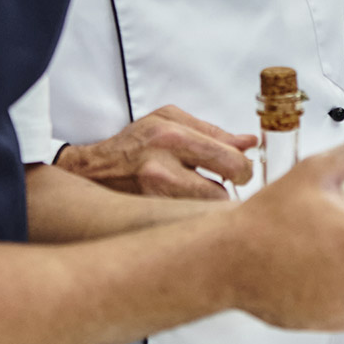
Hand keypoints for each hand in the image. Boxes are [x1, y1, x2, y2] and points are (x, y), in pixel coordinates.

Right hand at [57, 105, 255, 198]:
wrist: (94, 171)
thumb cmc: (134, 143)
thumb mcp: (170, 122)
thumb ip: (212, 132)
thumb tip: (249, 143)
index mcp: (172, 137)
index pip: (230, 160)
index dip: (244, 169)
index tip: (242, 170)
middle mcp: (162, 168)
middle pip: (221, 194)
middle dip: (231, 192)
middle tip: (228, 184)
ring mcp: (154, 197)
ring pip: (206, 213)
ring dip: (211, 205)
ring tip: (200, 193)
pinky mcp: (150, 217)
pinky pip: (188, 221)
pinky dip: (194, 215)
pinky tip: (185, 205)